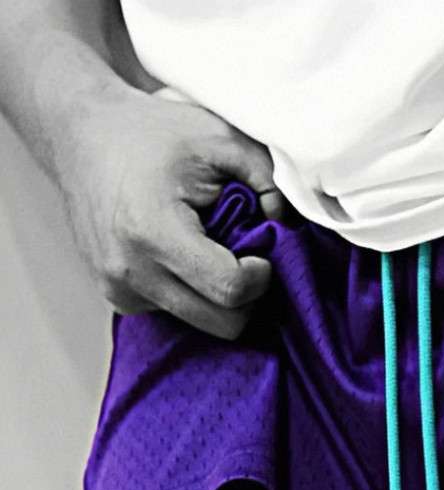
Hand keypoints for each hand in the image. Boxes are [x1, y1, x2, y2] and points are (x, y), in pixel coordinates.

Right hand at [55, 81, 286, 338]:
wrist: (80, 134)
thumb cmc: (151, 133)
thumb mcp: (219, 137)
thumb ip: (266, 177)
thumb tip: (285, 223)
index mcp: (154, 233)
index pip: (230, 291)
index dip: (260, 277)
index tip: (261, 253)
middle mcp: (131, 271)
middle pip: (223, 323)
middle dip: (246, 295)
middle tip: (244, 256)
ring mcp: (120, 290)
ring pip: (203, 322)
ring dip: (218, 295)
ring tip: (210, 248)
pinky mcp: (117, 297)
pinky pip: (176, 313)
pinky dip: (192, 291)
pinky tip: (183, 254)